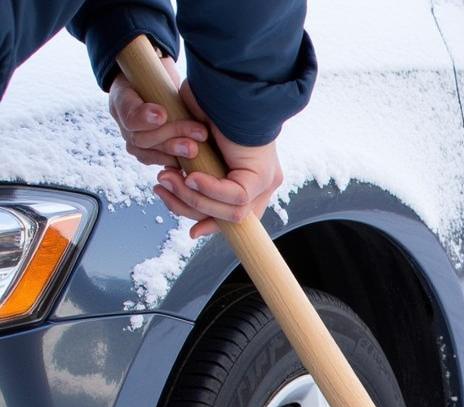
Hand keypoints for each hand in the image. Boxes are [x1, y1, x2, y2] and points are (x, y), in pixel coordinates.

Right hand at [109, 57, 208, 167]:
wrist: (156, 91)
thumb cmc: (157, 78)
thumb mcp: (154, 71)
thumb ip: (159, 77)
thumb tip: (169, 68)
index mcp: (122, 99)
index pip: (129, 112)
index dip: (144, 117)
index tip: (162, 114)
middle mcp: (125, 124)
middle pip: (143, 137)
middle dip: (173, 135)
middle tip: (197, 133)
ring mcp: (134, 142)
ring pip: (150, 152)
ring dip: (175, 151)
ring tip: (195, 148)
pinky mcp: (147, 154)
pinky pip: (156, 162)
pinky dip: (172, 163)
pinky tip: (187, 164)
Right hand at [154, 83, 283, 238]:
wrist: (226, 85)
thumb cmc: (209, 108)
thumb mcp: (197, 150)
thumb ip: (193, 176)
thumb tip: (184, 200)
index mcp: (250, 183)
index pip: (231, 217)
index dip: (209, 224)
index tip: (189, 229)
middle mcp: (262, 186)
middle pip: (228, 220)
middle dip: (189, 209)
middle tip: (162, 188)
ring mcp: (265, 182)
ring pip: (230, 213)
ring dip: (194, 199)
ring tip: (170, 179)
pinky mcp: (262, 175)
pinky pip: (235, 196)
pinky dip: (209, 190)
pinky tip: (190, 176)